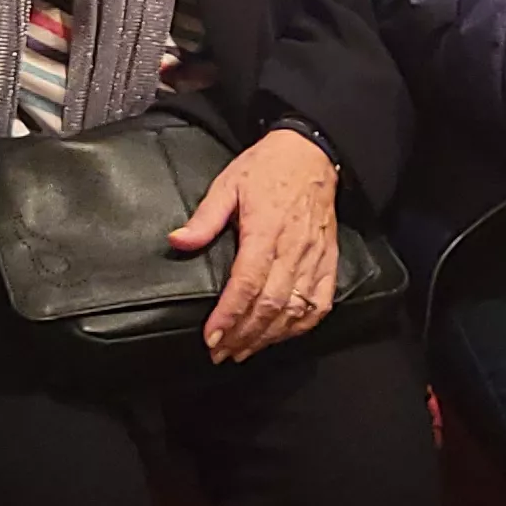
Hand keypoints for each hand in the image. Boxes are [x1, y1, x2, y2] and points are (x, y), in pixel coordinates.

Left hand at [169, 127, 340, 361]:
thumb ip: (204, 218)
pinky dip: (301, 326)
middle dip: (243, 334)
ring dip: (268, 336)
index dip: (229, 315)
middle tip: (220, 352)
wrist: (311, 153)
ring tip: (243, 350)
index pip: (246, 283)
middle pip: (269, 304)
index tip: (211, 337)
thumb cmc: (268, 168)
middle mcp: (293, 249)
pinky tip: (281, 336)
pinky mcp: (328, 262)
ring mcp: (314, 258)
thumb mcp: (228, 183)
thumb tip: (177, 242)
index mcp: (265, 230)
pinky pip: (320, 303)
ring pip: (294, 310)